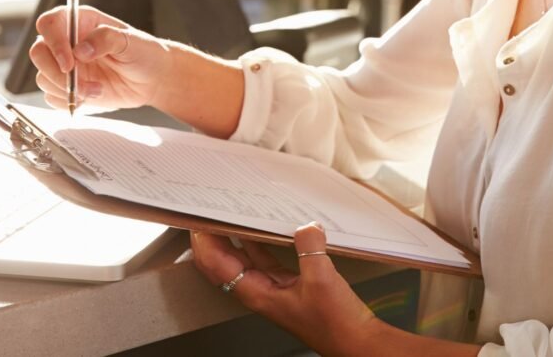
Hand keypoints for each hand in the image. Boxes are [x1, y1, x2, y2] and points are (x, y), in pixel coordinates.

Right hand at [29, 5, 169, 112]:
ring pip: (43, 77)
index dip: (53, 41)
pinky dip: (68, 101)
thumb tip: (81, 50)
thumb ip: (106, 39)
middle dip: (55, 71)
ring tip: (97, 90)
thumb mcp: (130, 40)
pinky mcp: (67, 86)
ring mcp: (65, 65)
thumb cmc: (144, 53)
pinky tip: (93, 96)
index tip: (69, 61)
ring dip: (67, 89)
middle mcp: (67, 42)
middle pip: (38, 52)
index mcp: (80, 22)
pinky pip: (52, 97)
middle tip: (79, 82)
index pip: (49, 23)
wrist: (153, 79)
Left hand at [191, 223, 384, 356]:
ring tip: (231, 213)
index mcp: (257, 294)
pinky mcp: (289, 284)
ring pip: (244, 258)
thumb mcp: (321, 279)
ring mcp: (273, 288)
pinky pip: (266, 257)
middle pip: (224, 261)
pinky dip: (261, 241)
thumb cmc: (334, 324)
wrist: (353, 341)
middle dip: (213, 237)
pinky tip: (265, 227)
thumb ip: (310, 248)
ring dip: (235, 237)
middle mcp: (260, 291)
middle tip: (209, 211)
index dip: (204, 243)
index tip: (198, 221)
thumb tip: (305, 226)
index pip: (217, 265)